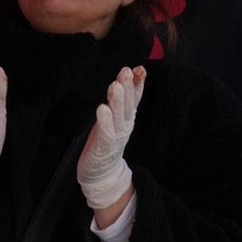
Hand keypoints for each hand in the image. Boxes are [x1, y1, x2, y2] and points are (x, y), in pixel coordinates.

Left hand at [79, 66, 146, 213]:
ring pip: (117, 116)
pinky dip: (104, 121)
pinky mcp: (104, 148)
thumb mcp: (117, 118)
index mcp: (127, 117)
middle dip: (127, 87)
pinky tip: (102, 109)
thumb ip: (123, 99)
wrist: (102, 173)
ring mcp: (115, 136)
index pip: (135, 97)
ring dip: (116, 100)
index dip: (138, 83)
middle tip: (126, 72)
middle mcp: (124, 125)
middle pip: (127, 104)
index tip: (139, 69)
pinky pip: (105, 132)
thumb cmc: (106, 141)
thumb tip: (130, 74)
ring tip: (114, 85)